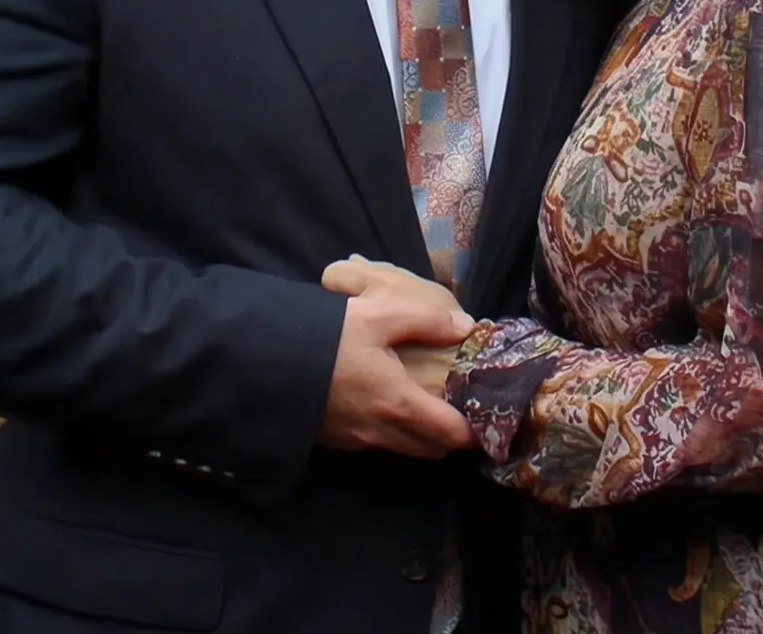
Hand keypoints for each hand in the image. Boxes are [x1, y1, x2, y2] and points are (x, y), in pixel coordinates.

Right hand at [318, 264, 474, 457]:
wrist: (268, 362)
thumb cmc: (330, 337)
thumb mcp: (380, 314)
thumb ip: (427, 320)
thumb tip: (467, 326)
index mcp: (399, 403)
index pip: (452, 434)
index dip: (478, 431)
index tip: (493, 419)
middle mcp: (382, 432)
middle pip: (434, 448)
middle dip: (454, 435)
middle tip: (467, 410)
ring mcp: (358, 440)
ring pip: (408, 449)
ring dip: (426, 436)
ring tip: (435, 408)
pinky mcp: (339, 440)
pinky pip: (381, 445)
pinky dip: (399, 434)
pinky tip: (394, 407)